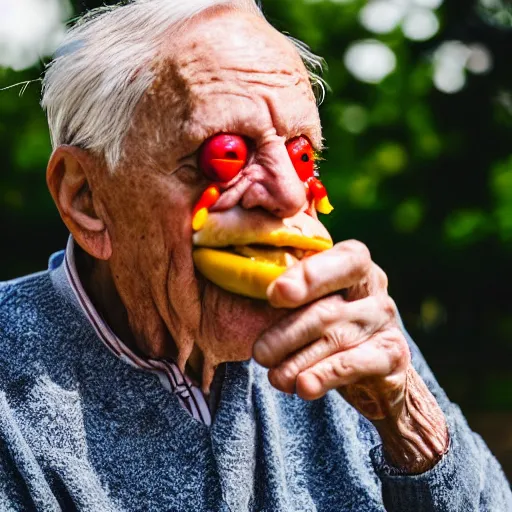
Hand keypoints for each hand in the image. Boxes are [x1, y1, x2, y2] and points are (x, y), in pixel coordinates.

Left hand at [253, 240, 448, 472]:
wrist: (374, 367)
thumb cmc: (329, 323)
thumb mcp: (310, 300)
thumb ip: (288, 290)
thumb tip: (248, 285)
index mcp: (353, 264)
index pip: (340, 260)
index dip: (309, 276)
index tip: (275, 294)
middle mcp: (374, 289)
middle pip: (327, 309)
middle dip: (287, 333)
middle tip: (259, 353)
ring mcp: (385, 321)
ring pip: (335, 339)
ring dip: (297, 361)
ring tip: (274, 377)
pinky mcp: (392, 354)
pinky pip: (354, 363)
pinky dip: (325, 376)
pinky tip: (304, 386)